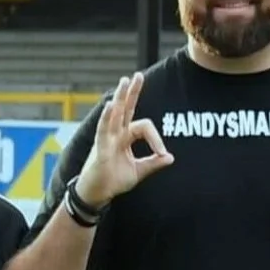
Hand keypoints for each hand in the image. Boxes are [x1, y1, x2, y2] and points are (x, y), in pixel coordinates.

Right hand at [72, 72, 173, 207]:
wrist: (98, 193)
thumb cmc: (114, 181)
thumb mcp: (139, 171)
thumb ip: (153, 163)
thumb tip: (171, 157)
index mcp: (125, 137)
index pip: (144, 127)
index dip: (156, 138)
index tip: (163, 154)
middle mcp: (116, 133)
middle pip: (125, 108)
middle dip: (132, 92)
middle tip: (138, 75)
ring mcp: (107, 138)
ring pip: (114, 113)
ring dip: (120, 97)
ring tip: (124, 81)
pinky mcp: (100, 147)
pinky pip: (103, 129)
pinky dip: (107, 117)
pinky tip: (111, 105)